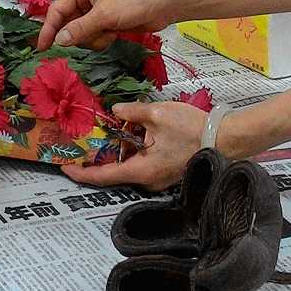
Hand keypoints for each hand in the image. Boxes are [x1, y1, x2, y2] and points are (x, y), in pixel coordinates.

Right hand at [36, 0, 171, 49]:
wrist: (164, 4)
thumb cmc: (134, 1)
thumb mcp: (104, 15)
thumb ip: (79, 29)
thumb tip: (58, 41)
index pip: (57, 10)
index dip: (49, 30)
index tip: (42, 48)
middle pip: (68, 24)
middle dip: (81, 33)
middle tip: (98, 32)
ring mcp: (95, 10)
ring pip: (80, 34)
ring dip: (94, 38)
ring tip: (110, 31)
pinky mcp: (105, 21)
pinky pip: (93, 37)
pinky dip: (102, 39)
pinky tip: (115, 33)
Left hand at [65, 100, 207, 190]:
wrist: (226, 138)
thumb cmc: (192, 128)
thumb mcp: (158, 114)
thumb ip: (132, 112)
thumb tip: (115, 110)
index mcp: (142, 170)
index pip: (104, 176)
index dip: (82, 173)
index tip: (65, 167)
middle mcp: (148, 180)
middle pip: (115, 173)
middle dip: (97, 160)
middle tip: (80, 146)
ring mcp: (159, 178)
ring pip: (130, 167)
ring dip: (117, 153)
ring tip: (102, 136)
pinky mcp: (167, 171)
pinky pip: (143, 164)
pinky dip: (132, 152)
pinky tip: (129, 135)